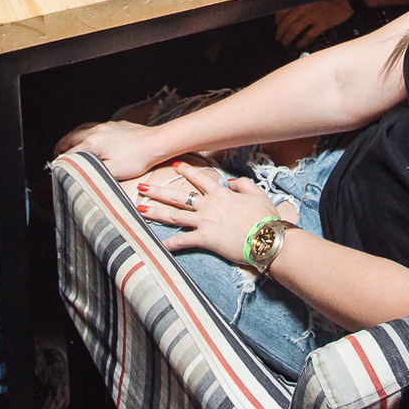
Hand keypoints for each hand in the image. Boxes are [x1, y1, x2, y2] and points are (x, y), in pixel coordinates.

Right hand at [53, 120, 166, 182]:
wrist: (156, 143)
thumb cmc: (136, 159)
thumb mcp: (113, 172)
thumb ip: (93, 172)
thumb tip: (79, 172)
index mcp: (92, 143)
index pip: (71, 152)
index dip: (62, 161)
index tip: (56, 167)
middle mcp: (96, 131)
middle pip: (72, 137)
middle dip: (62, 146)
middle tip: (57, 154)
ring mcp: (106, 126)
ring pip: (82, 129)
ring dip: (73, 137)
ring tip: (69, 144)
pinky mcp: (116, 125)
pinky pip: (95, 126)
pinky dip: (86, 133)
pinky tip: (90, 137)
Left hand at [135, 169, 278, 263]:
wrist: (268, 238)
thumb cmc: (266, 217)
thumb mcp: (257, 194)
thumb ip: (243, 184)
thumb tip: (232, 182)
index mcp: (221, 193)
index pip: (199, 178)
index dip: (185, 170)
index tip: (172, 164)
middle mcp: (209, 205)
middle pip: (178, 196)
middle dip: (158, 190)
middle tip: (142, 186)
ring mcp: (205, 222)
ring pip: (175, 215)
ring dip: (156, 212)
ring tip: (140, 209)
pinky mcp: (206, 239)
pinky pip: (184, 241)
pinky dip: (172, 243)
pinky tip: (160, 244)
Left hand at [274, 0, 354, 50]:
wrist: (348, 0)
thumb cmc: (329, 0)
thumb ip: (300, 5)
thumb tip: (288, 18)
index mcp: (301, 0)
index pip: (282, 12)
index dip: (277, 22)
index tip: (277, 28)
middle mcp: (305, 7)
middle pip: (286, 23)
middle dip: (280, 33)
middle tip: (280, 40)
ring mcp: (314, 15)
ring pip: (294, 30)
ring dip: (288, 39)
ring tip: (286, 45)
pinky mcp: (323, 23)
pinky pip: (309, 35)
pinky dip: (302, 42)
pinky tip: (299, 46)